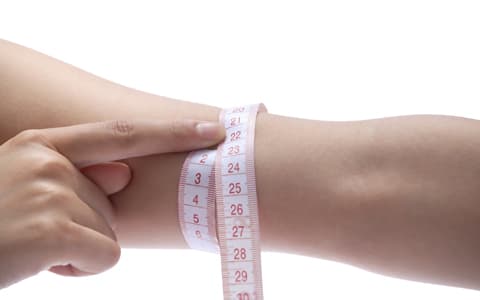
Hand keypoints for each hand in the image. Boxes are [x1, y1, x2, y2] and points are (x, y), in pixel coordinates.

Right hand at [0, 119, 224, 287]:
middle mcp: (49, 161)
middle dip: (88, 227)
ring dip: (79, 249)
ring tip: (33, 247)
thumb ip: (78, 174)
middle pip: (114, 203)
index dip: (171, 132)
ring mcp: (50, 192)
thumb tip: (123, 172)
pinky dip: (81, 269)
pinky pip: (105, 257)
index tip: (211, 129)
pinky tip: (41, 263)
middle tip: (39, 233)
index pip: (123, 133)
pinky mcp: (52, 230)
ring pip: (111, 234)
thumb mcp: (27, 185)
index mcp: (44, 145)